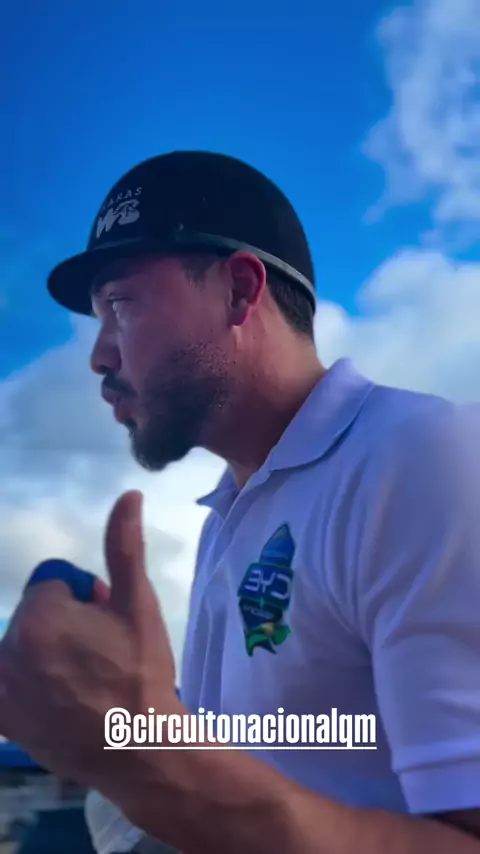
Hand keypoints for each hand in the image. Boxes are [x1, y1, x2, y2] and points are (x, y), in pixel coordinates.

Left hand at [0, 490, 181, 790]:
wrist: (139, 747)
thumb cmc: (142, 671)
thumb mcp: (139, 605)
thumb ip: (124, 547)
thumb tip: (128, 494)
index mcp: (39, 615)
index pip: (54, 584)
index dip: (85, 600)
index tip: (106, 625)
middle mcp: (7, 648)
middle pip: (36, 615)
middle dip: (64, 625)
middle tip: (100, 653)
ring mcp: (1, 687)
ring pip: (23, 646)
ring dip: (46, 653)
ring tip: (84, 680)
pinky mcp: (1, 718)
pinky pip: (9, 680)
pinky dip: (27, 683)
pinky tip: (59, 700)